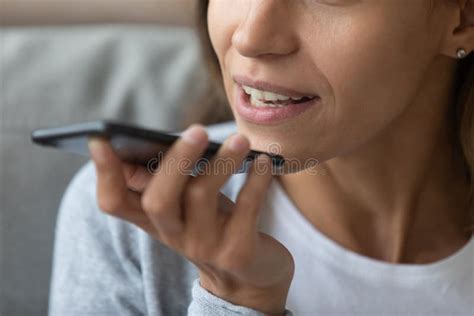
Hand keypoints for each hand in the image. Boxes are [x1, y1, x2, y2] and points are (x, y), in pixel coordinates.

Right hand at [87, 124, 294, 314]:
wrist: (247, 274)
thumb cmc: (213, 224)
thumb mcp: (184, 205)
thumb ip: (163, 180)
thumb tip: (140, 143)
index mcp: (152, 219)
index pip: (114, 202)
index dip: (104, 173)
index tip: (100, 139)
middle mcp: (172, 235)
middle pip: (158, 200)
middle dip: (176, 162)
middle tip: (198, 130)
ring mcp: (204, 246)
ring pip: (202, 198)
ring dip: (222, 163)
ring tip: (240, 140)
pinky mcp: (237, 252)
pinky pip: (246, 210)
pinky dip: (256, 182)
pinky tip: (263, 162)